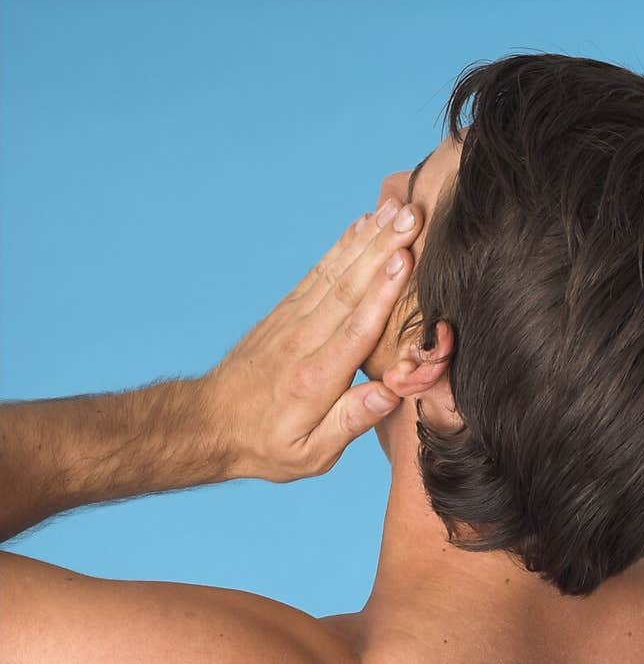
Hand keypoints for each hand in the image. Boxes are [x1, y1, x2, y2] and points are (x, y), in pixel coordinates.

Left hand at [205, 199, 423, 481]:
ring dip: (369, 238)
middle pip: (349, 289)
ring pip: (336, 272)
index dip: (382, 294)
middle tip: (413, 216)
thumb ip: (350, 421)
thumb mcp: (310, 454)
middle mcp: (303, 342)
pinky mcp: (286, 311)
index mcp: (315, 379)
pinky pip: (319, 272)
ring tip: (397, 209)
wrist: (210, 424)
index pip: (355, 330)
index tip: (405, 260)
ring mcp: (292, 321)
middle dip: (383, 250)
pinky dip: (343, 246)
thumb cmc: (265, 445)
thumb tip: (389, 393)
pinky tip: (363, 224)